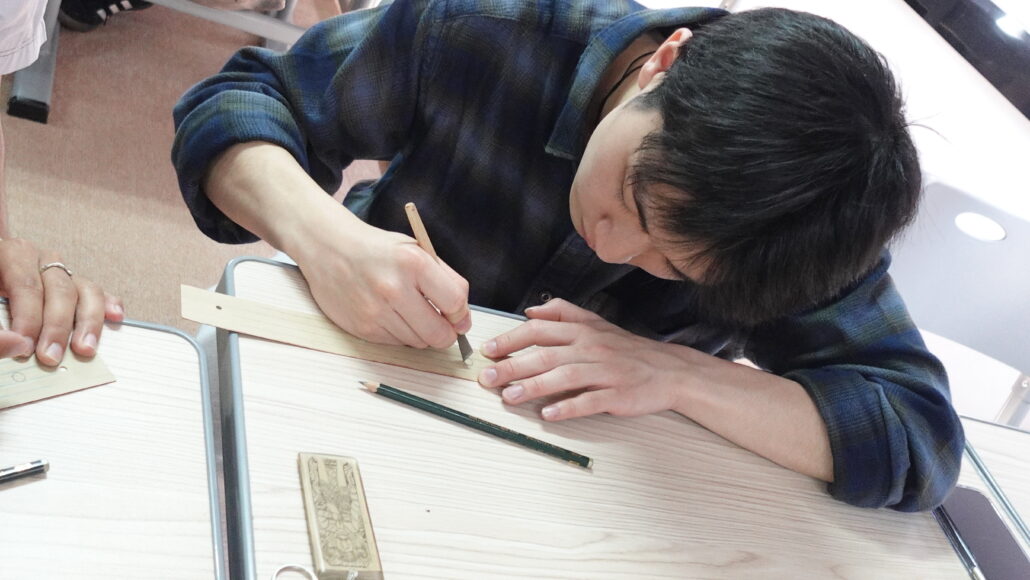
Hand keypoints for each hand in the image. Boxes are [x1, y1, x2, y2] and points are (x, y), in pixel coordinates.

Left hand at [0, 239, 124, 364]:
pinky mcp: (72, 281)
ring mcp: (57, 269)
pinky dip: (108, 304)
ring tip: (85, 348)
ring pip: (84, 289)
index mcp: (9, 255)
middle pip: (59, 290)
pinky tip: (115, 316)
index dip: (28, 318)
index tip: (24, 346)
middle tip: (51, 355)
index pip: (26, 286)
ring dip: (88, 322)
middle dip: (57, 327)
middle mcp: (37, 258)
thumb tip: (14, 344)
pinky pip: (96, 291)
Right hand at [293, 213, 470, 348]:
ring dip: (422, 333)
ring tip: (411, 312)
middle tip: (443, 324)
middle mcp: (393, 289)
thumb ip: (446, 279)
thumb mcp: (417, 250)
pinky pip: (396, 343)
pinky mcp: (362, 328)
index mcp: (413, 263)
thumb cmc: (377, 250)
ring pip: (418, 342)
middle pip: (439, 333)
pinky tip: (391, 314)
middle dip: (447, 333)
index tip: (459, 316)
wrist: (329, 249)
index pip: (455, 303)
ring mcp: (376, 312)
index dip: (461, 314)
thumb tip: (463, 317)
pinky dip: (400, 333)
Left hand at [477, 298, 694, 420]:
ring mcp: (605, 372)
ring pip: (564, 377)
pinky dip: (567, 408)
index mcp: (582, 331)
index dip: (511, 339)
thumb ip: (562, 314)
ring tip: (509, 396)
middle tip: (487, 377)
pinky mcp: (616, 395)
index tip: (488, 350)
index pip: (540, 330)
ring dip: (534, 387)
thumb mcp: (596, 323)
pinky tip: (548, 414)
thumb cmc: (627, 350)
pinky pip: (589, 401)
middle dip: (512, 366)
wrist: (669, 370)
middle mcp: (591, 348)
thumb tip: (530, 311)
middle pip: (545, 355)